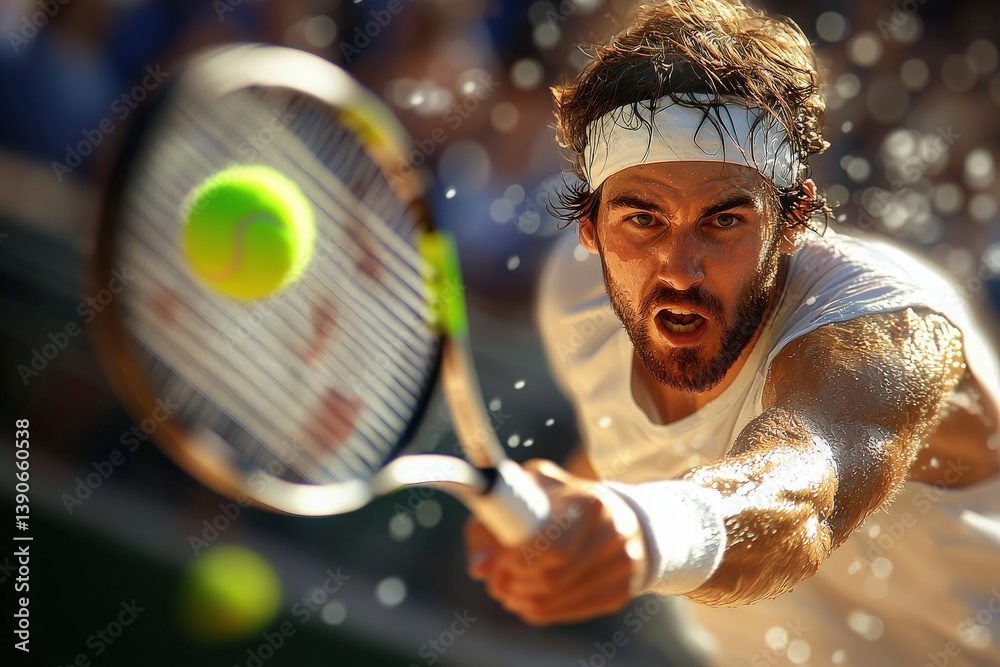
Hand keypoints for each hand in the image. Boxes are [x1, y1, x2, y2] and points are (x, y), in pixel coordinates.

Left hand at [465, 459, 644, 625]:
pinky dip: (537, 608)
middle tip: (496, 578)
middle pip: (549, 580)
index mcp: (590, 502)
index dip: (514, 559)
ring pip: (550, 601)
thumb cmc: (557, 502)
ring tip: (507, 586)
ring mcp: (622, 565)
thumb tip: (480, 567)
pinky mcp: (621, 592)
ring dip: (518, 598)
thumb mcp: (524, 494)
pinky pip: (564, 613)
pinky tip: (528, 594)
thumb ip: (492, 523)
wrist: (613, 513)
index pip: (550, 548)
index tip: (498, 559)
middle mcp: (613, 533)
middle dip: (512, 582)